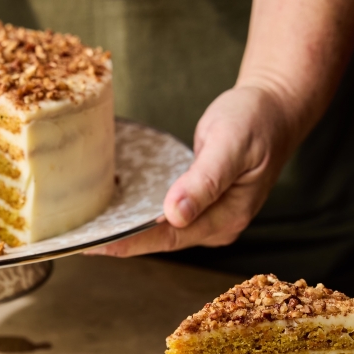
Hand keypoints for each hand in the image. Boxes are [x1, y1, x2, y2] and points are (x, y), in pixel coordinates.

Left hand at [87, 85, 298, 256]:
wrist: (275, 108)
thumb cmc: (255, 121)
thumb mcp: (231, 145)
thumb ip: (204, 180)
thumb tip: (173, 215)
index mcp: (227, 217)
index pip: (169, 238)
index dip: (131, 242)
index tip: (96, 245)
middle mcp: (218, 225)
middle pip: (161, 241)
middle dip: (121, 242)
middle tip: (78, 243)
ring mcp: (210, 217)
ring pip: (160, 231)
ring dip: (127, 231)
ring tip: (87, 233)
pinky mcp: (202, 206)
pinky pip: (165, 216)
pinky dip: (139, 215)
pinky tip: (114, 213)